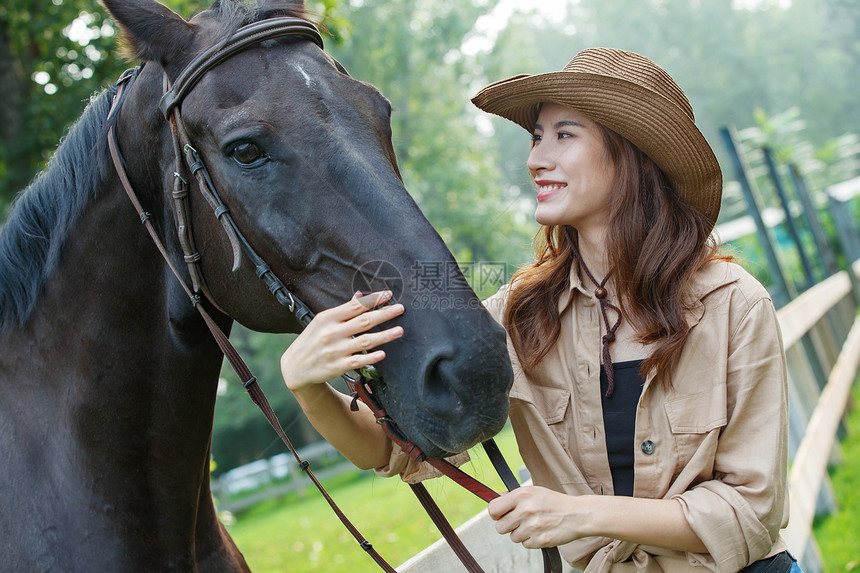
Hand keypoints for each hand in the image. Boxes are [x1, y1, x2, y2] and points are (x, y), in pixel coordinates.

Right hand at [280, 290, 404, 391]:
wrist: (295, 367)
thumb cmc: (311, 340)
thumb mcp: (322, 321)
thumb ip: (343, 310)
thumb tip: (360, 295)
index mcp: (328, 318)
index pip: (355, 306)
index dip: (373, 300)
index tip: (389, 295)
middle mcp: (333, 333)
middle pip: (364, 321)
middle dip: (384, 314)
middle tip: (400, 309)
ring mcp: (336, 350)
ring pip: (365, 341)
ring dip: (384, 336)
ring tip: (400, 330)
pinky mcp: (338, 366)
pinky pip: (358, 361)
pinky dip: (370, 358)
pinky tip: (382, 354)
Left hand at [488, 486, 584, 548]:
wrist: (577, 514)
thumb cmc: (554, 502)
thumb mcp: (533, 491)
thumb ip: (513, 496)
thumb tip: (496, 497)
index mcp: (522, 495)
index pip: (493, 509)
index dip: (496, 514)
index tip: (502, 514)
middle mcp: (525, 510)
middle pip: (500, 527)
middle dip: (508, 526)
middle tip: (519, 521)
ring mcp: (532, 526)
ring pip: (513, 537)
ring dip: (521, 533)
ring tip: (534, 524)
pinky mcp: (540, 540)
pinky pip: (525, 544)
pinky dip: (531, 540)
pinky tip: (541, 531)